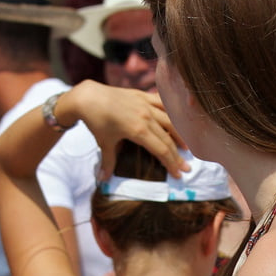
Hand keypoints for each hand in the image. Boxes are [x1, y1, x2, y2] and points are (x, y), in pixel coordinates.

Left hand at [66, 81, 189, 179]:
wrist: (88, 98)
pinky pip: (162, 103)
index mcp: (138, 131)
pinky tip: (178, 118)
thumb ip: (108, 162)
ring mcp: (145, 105)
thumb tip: (103, 180)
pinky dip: (172, 111)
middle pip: (169, 139)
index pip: (161, 150)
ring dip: (180, 134)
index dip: (171, 164)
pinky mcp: (142, 96)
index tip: (178, 174)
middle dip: (178, 155)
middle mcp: (146, 117)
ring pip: (170, 120)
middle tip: (186, 167)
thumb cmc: (96, 122)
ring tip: (186, 146)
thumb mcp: (103, 144)